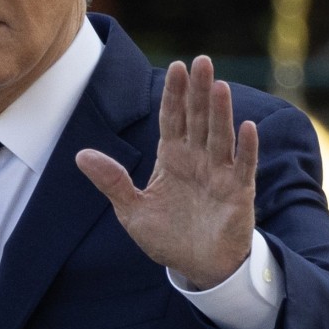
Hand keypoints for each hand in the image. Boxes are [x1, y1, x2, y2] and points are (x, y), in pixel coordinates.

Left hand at [76, 56, 258, 289]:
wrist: (197, 267)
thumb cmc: (166, 237)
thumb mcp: (131, 211)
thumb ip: (111, 181)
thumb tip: (81, 155)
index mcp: (172, 157)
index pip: (172, 118)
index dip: (174, 93)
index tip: (176, 66)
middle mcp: (197, 159)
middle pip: (198, 118)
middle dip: (199, 90)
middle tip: (202, 61)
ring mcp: (219, 173)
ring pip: (220, 136)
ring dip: (221, 112)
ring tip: (219, 85)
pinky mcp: (238, 193)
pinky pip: (244, 166)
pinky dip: (246, 148)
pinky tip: (247, 127)